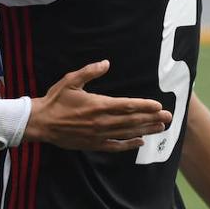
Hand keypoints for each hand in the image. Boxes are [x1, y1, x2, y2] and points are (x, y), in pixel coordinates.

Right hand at [22, 60, 171, 150]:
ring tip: (160, 128)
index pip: (127, 106)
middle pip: (132, 120)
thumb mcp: (70, 80)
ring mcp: (98, 134)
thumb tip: (106, 63)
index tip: (158, 105)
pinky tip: (140, 142)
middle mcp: (101, 121)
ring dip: (145, 130)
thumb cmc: (55, 100)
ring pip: (127, 133)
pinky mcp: (93, 144)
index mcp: (98, 104)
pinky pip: (115, 146)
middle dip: (151, 118)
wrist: (41, 123)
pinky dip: (129, 145)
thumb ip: (89, 71)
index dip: (144, 106)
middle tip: (168, 118)